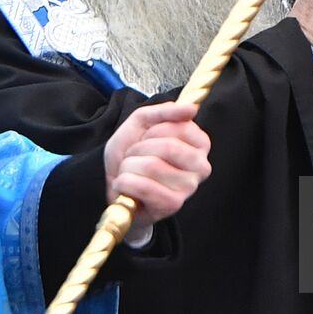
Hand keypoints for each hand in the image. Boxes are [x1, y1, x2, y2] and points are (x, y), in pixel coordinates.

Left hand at [105, 102, 211, 233]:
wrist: (112, 181)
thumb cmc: (132, 152)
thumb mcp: (143, 122)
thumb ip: (165, 112)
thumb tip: (191, 108)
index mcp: (200, 144)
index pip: (180, 128)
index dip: (153, 131)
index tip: (146, 138)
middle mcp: (201, 166)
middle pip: (169, 147)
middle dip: (139, 149)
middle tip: (133, 156)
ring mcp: (189, 188)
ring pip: (152, 166)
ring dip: (128, 166)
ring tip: (129, 171)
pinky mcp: (173, 205)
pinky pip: (145, 187)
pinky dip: (125, 183)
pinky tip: (125, 186)